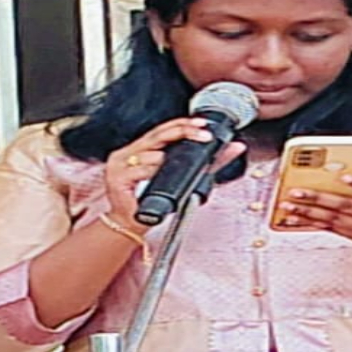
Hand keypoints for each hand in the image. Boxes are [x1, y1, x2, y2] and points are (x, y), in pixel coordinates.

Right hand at [100, 119, 244, 236]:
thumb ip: (209, 164)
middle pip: (158, 134)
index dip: (183, 125)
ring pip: (150, 153)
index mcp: (142, 149)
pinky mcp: (117, 178)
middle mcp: (129, 153)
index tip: (203, 125)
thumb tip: (234, 148)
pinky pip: (138, 169)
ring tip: (175, 170)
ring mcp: (120, 164)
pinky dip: (151, 171)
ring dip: (166, 160)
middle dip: (183, 132)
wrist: (131, 226)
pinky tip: (156, 176)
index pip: (163, 130)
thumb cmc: (153, 204)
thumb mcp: (186, 181)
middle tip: (202, 134)